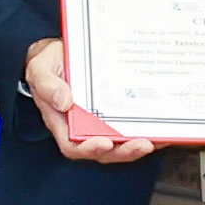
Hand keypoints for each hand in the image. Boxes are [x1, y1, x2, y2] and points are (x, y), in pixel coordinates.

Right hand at [20, 38, 154, 166]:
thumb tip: (64, 101)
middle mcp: (84, 127)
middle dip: (124, 151)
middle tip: (142, 144)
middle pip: (104, 150)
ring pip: (121, 142)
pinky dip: (148, 130)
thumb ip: (47, 85)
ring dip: (139, 144)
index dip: (89, 149)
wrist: (60, 52)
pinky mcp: (116, 112)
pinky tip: (164, 127)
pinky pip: (132, 126)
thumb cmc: (48, 64)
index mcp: (63, 122)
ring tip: (158, 139)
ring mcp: (101, 122)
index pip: (73, 146)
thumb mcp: (40, 69)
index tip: (103, 143)